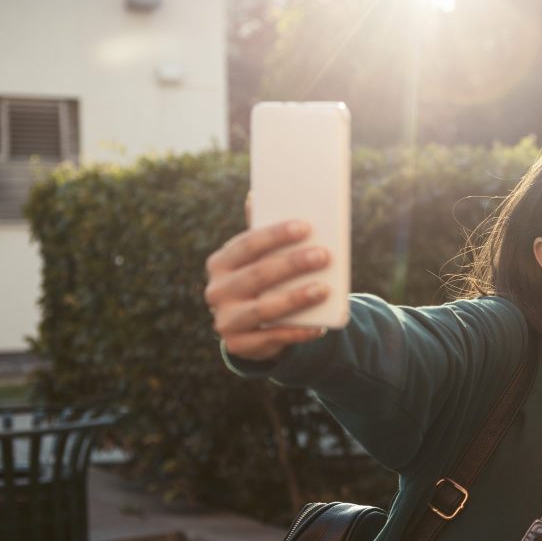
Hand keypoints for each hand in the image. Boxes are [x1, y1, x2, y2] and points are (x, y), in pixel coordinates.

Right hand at [203, 204, 331, 360]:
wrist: (252, 330)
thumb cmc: (263, 283)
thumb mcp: (261, 259)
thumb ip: (262, 233)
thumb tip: (257, 194)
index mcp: (221, 263)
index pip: (247, 244)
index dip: (275, 235)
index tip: (305, 226)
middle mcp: (217, 291)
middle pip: (257, 275)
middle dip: (291, 264)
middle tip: (323, 255)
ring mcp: (225, 320)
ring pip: (263, 309)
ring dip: (295, 298)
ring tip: (324, 289)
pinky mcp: (238, 345)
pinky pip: (271, 338)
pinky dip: (297, 331)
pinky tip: (320, 325)